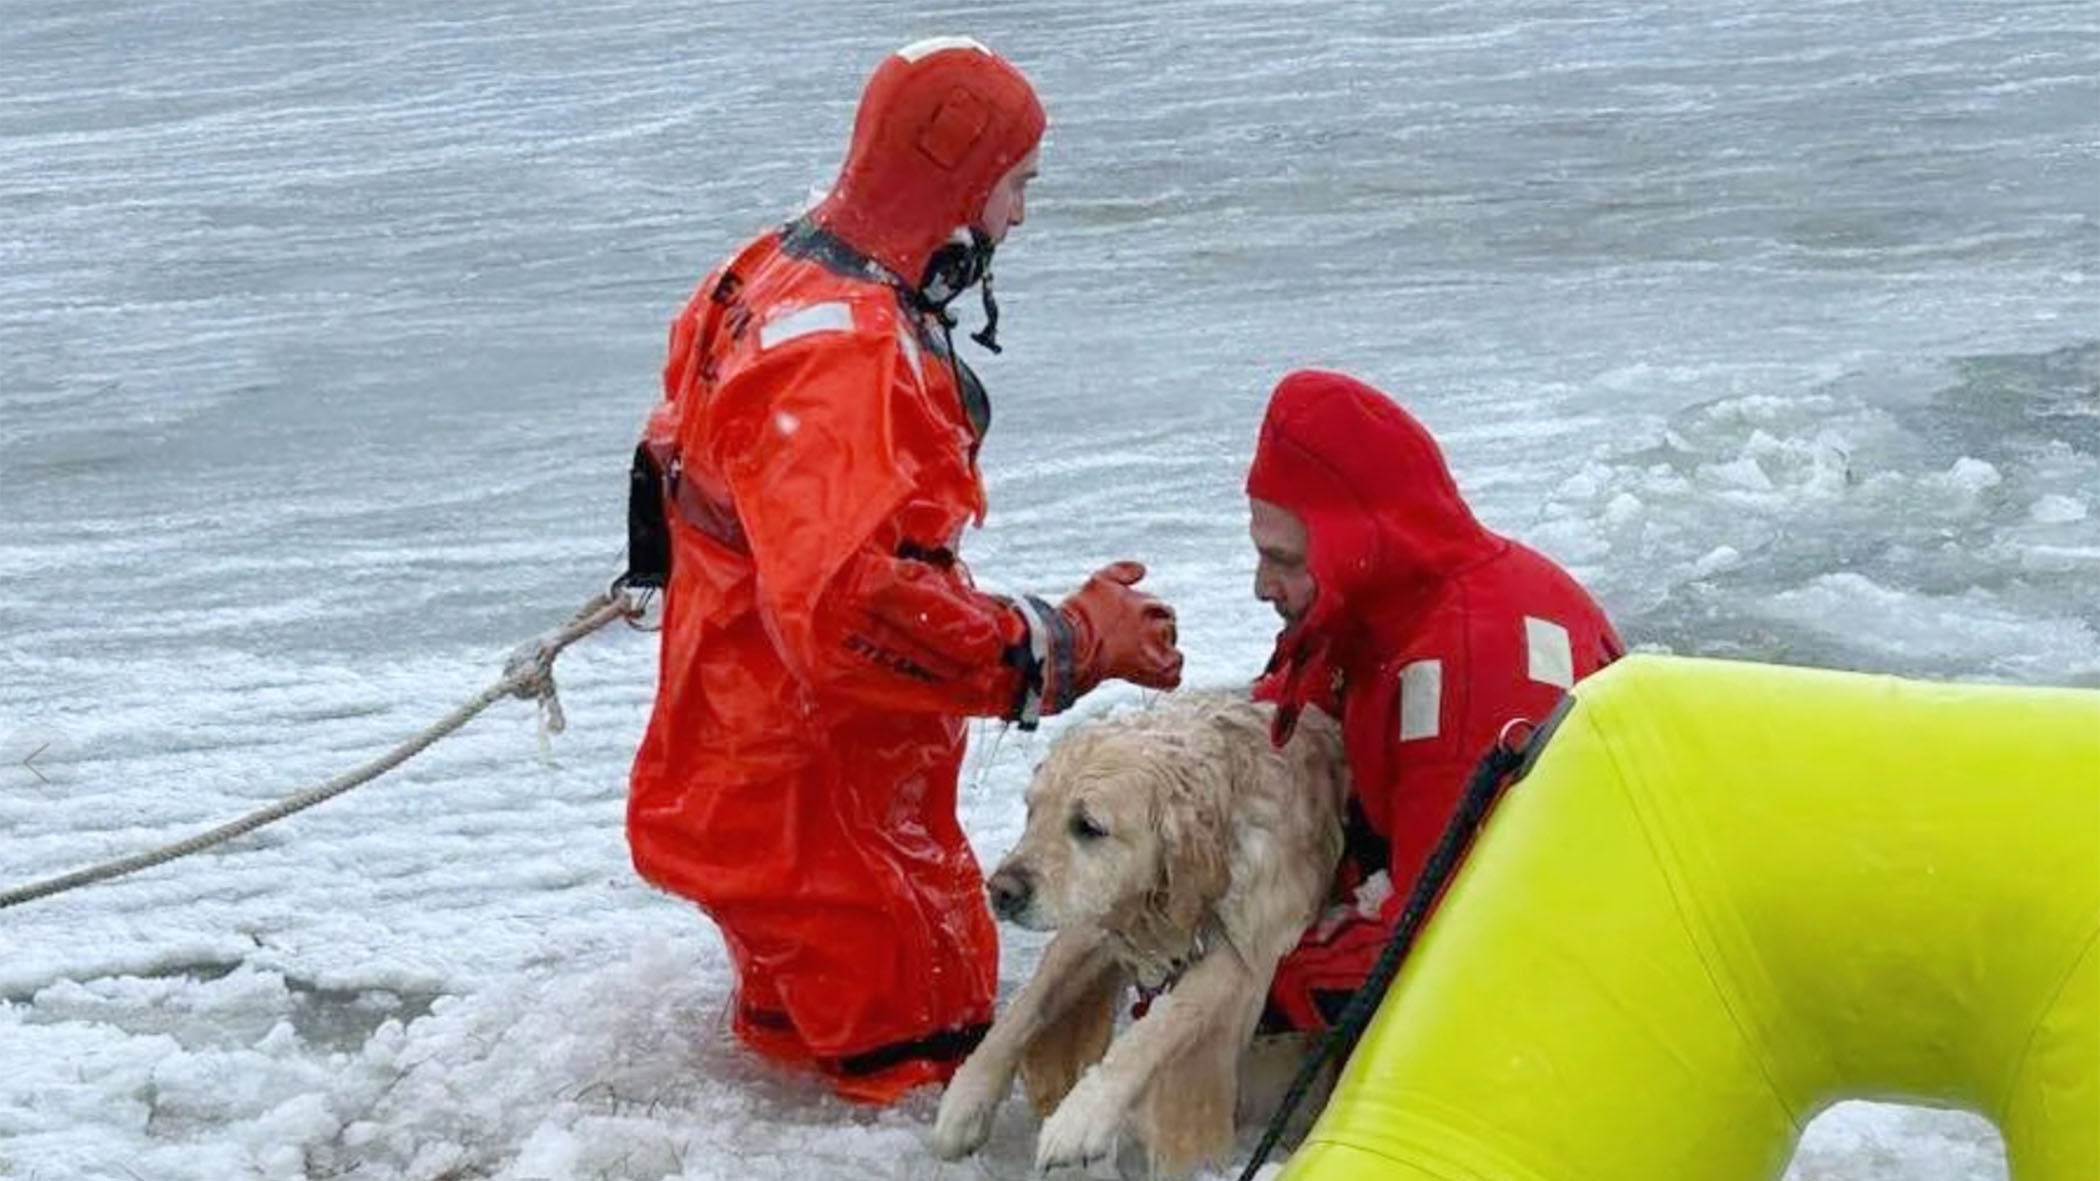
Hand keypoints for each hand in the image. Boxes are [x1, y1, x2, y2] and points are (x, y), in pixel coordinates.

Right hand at [1059, 560, 1183, 693]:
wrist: (1072, 645)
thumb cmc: (1081, 614)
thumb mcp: (1099, 581)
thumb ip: (1122, 571)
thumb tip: (1143, 569)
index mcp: (1145, 604)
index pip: (1162, 609)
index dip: (1151, 618)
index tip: (1136, 627)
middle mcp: (1155, 625)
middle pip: (1170, 630)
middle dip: (1159, 635)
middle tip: (1139, 645)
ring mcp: (1156, 649)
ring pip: (1174, 654)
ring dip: (1163, 656)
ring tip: (1144, 662)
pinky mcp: (1153, 671)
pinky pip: (1173, 677)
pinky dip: (1167, 679)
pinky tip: (1155, 678)